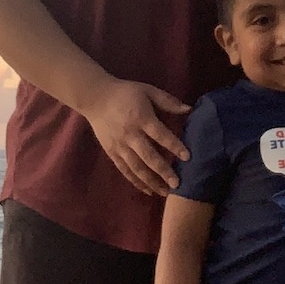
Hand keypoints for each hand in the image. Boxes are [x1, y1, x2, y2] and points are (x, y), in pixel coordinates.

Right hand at [82, 78, 190, 196]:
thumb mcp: (147, 91)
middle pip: (149, 156)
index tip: (187, 157)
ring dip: (151, 181)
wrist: (95, 98)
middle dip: (163, 171)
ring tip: (165, 192)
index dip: (174, 146)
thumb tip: (189, 109)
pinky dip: (136, 182)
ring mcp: (120, 146)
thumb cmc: (125, 93)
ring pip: (136, 167)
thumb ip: (168, 101)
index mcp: (141, 118)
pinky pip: (125, 170)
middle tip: (177, 184)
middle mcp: (130, 135)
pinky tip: (148, 190)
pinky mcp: (111, 153)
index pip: (160, 135)